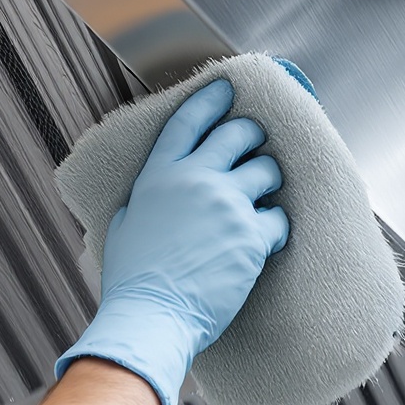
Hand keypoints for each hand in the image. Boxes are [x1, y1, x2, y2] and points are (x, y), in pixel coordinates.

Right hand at [57, 79, 290, 404]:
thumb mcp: (125, 224)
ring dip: (268, 182)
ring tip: (262, 198)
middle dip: (251, 137)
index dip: (211, 100)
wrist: (152, 315)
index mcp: (159, 174)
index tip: (228, 88)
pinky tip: (266, 241)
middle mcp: (195, 178)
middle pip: (239, 135)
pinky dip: (275, 228)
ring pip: (267, 171)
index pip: (189, 121)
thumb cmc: (132, 280)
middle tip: (255, 147)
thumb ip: (144, 198)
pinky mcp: (252, 235)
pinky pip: (279, 217)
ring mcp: (227, 203)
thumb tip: (154, 190)